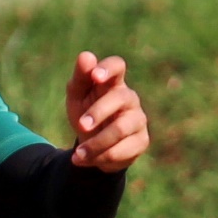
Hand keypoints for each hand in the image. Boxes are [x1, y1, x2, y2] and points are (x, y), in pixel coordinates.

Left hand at [66, 52, 147, 170]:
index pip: (117, 66)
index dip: (108, 69)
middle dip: (98, 112)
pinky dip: (101, 157)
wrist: (93, 147)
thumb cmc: (86, 114)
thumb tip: (86, 56)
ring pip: (122, 128)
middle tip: (81, 126)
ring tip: (78, 153)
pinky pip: (123, 149)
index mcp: (112, 83)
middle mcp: (129, 98)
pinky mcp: (141, 141)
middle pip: (120, 98)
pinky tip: (85, 160)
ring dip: (96, 142)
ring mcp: (138, 119)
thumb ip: (80, 79)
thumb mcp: (77, 98)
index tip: (96, 76)